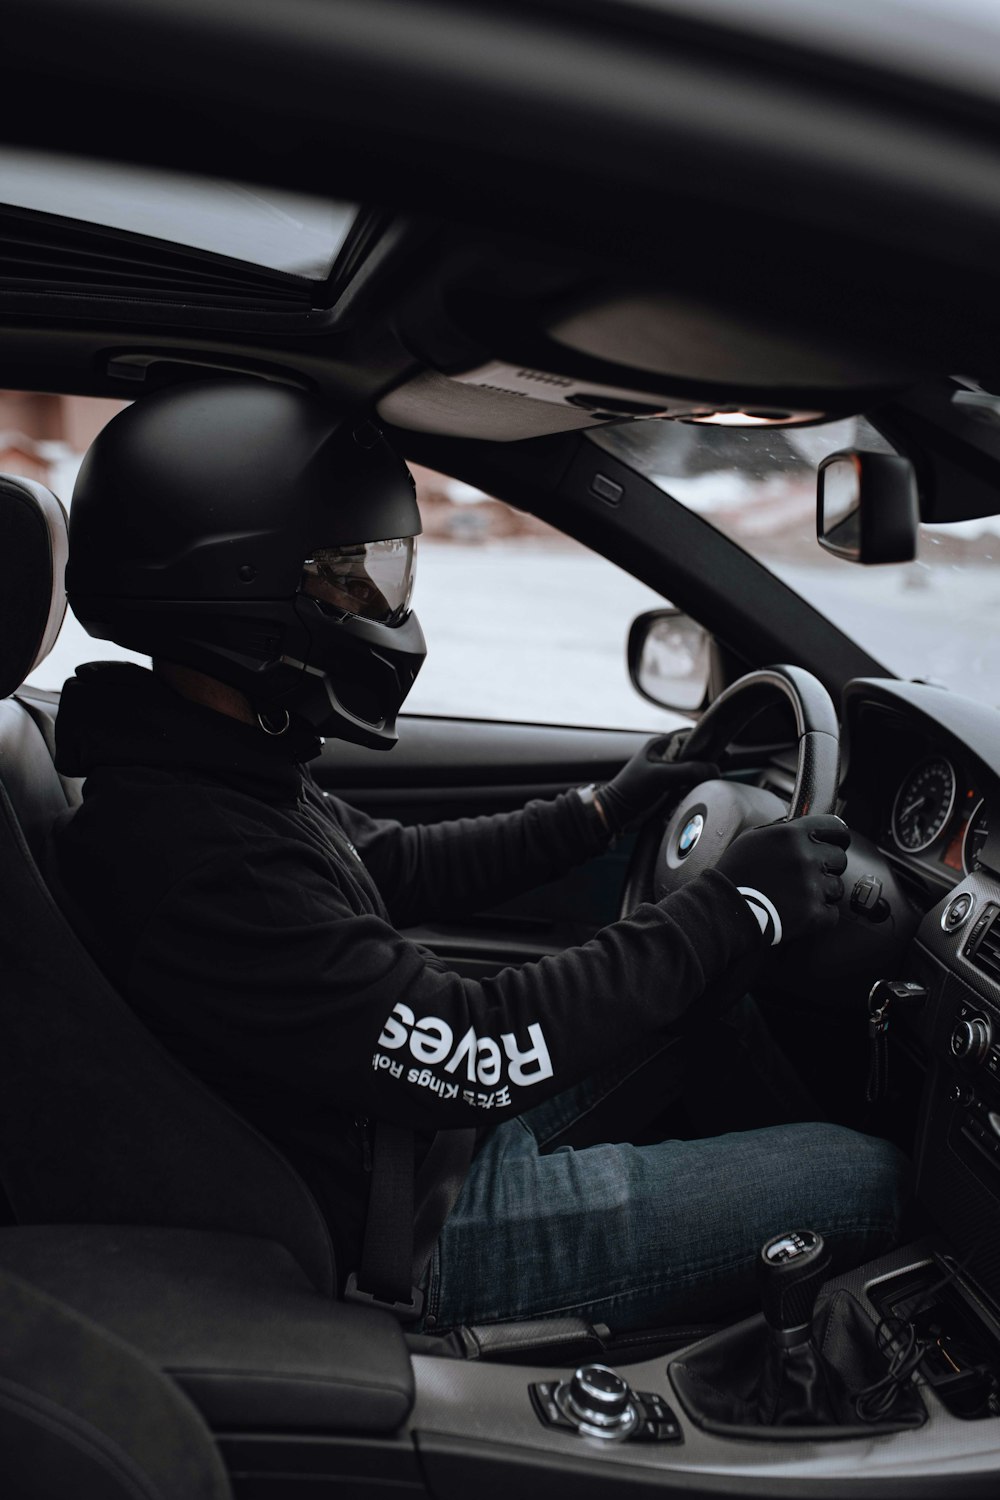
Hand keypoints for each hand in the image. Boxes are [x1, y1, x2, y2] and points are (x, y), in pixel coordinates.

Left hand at [593, 736, 718, 837]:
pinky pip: (686, 784)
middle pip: (693, 753)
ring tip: (711, 779)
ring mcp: (665, 773)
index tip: (722, 746)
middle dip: (706, 759)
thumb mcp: (662, 776)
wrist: (615, 813)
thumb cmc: (631, 789)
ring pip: (692, 769)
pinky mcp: (666, 789)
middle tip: (721, 764)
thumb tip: (714, 769)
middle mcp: (664, 757)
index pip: (689, 735)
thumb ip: (689, 770)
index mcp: (660, 746)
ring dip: (700, 774)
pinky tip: (697, 791)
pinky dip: (693, 787)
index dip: (706, 739)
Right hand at [716, 814, 849, 946]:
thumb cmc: (734, 873)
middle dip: (827, 867)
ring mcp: (811, 886)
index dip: (838, 837)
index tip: (836, 844)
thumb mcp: (752, 838)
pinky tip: (799, 912)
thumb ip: (781, 830)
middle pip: (839, 859)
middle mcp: (805, 857)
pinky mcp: (813, 913)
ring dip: (822, 892)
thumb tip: (800, 827)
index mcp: (791, 835)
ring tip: (797, 896)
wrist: (724, 909)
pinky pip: (832, 913)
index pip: (836, 828)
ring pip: (836, 887)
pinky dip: (819, 915)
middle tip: (806, 876)